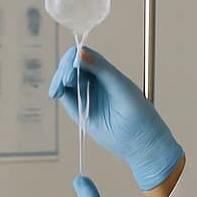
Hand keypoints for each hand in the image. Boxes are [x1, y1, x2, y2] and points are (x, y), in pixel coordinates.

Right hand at [49, 46, 184, 189]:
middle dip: (65, 69)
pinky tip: (56, 93)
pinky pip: (66, 96)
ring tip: (59, 89)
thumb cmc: (139, 115)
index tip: (73, 66)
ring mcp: (87, 95)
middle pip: (71, 65)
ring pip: (66, 80)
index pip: (85, 54)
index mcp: (107, 71)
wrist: (140, 143)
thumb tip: (81, 53)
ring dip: (59, 80)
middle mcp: (96, 81)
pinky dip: (58, 91)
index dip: (75, 57)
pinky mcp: (81, 110)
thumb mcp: (122, 88)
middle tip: (67, 80)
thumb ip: (102, 70)